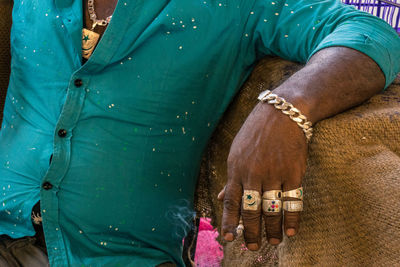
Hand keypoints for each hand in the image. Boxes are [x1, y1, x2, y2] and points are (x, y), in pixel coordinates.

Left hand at [218, 101, 307, 249]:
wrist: (282, 112)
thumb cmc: (256, 132)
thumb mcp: (237, 151)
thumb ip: (232, 177)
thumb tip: (223, 197)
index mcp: (236, 169)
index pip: (231, 202)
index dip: (229, 222)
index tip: (228, 238)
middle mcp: (253, 174)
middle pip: (250, 210)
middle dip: (250, 232)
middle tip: (252, 247)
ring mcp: (274, 174)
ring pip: (271, 209)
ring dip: (272, 229)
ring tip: (272, 242)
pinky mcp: (293, 172)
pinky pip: (292, 201)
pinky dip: (292, 219)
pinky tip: (291, 232)